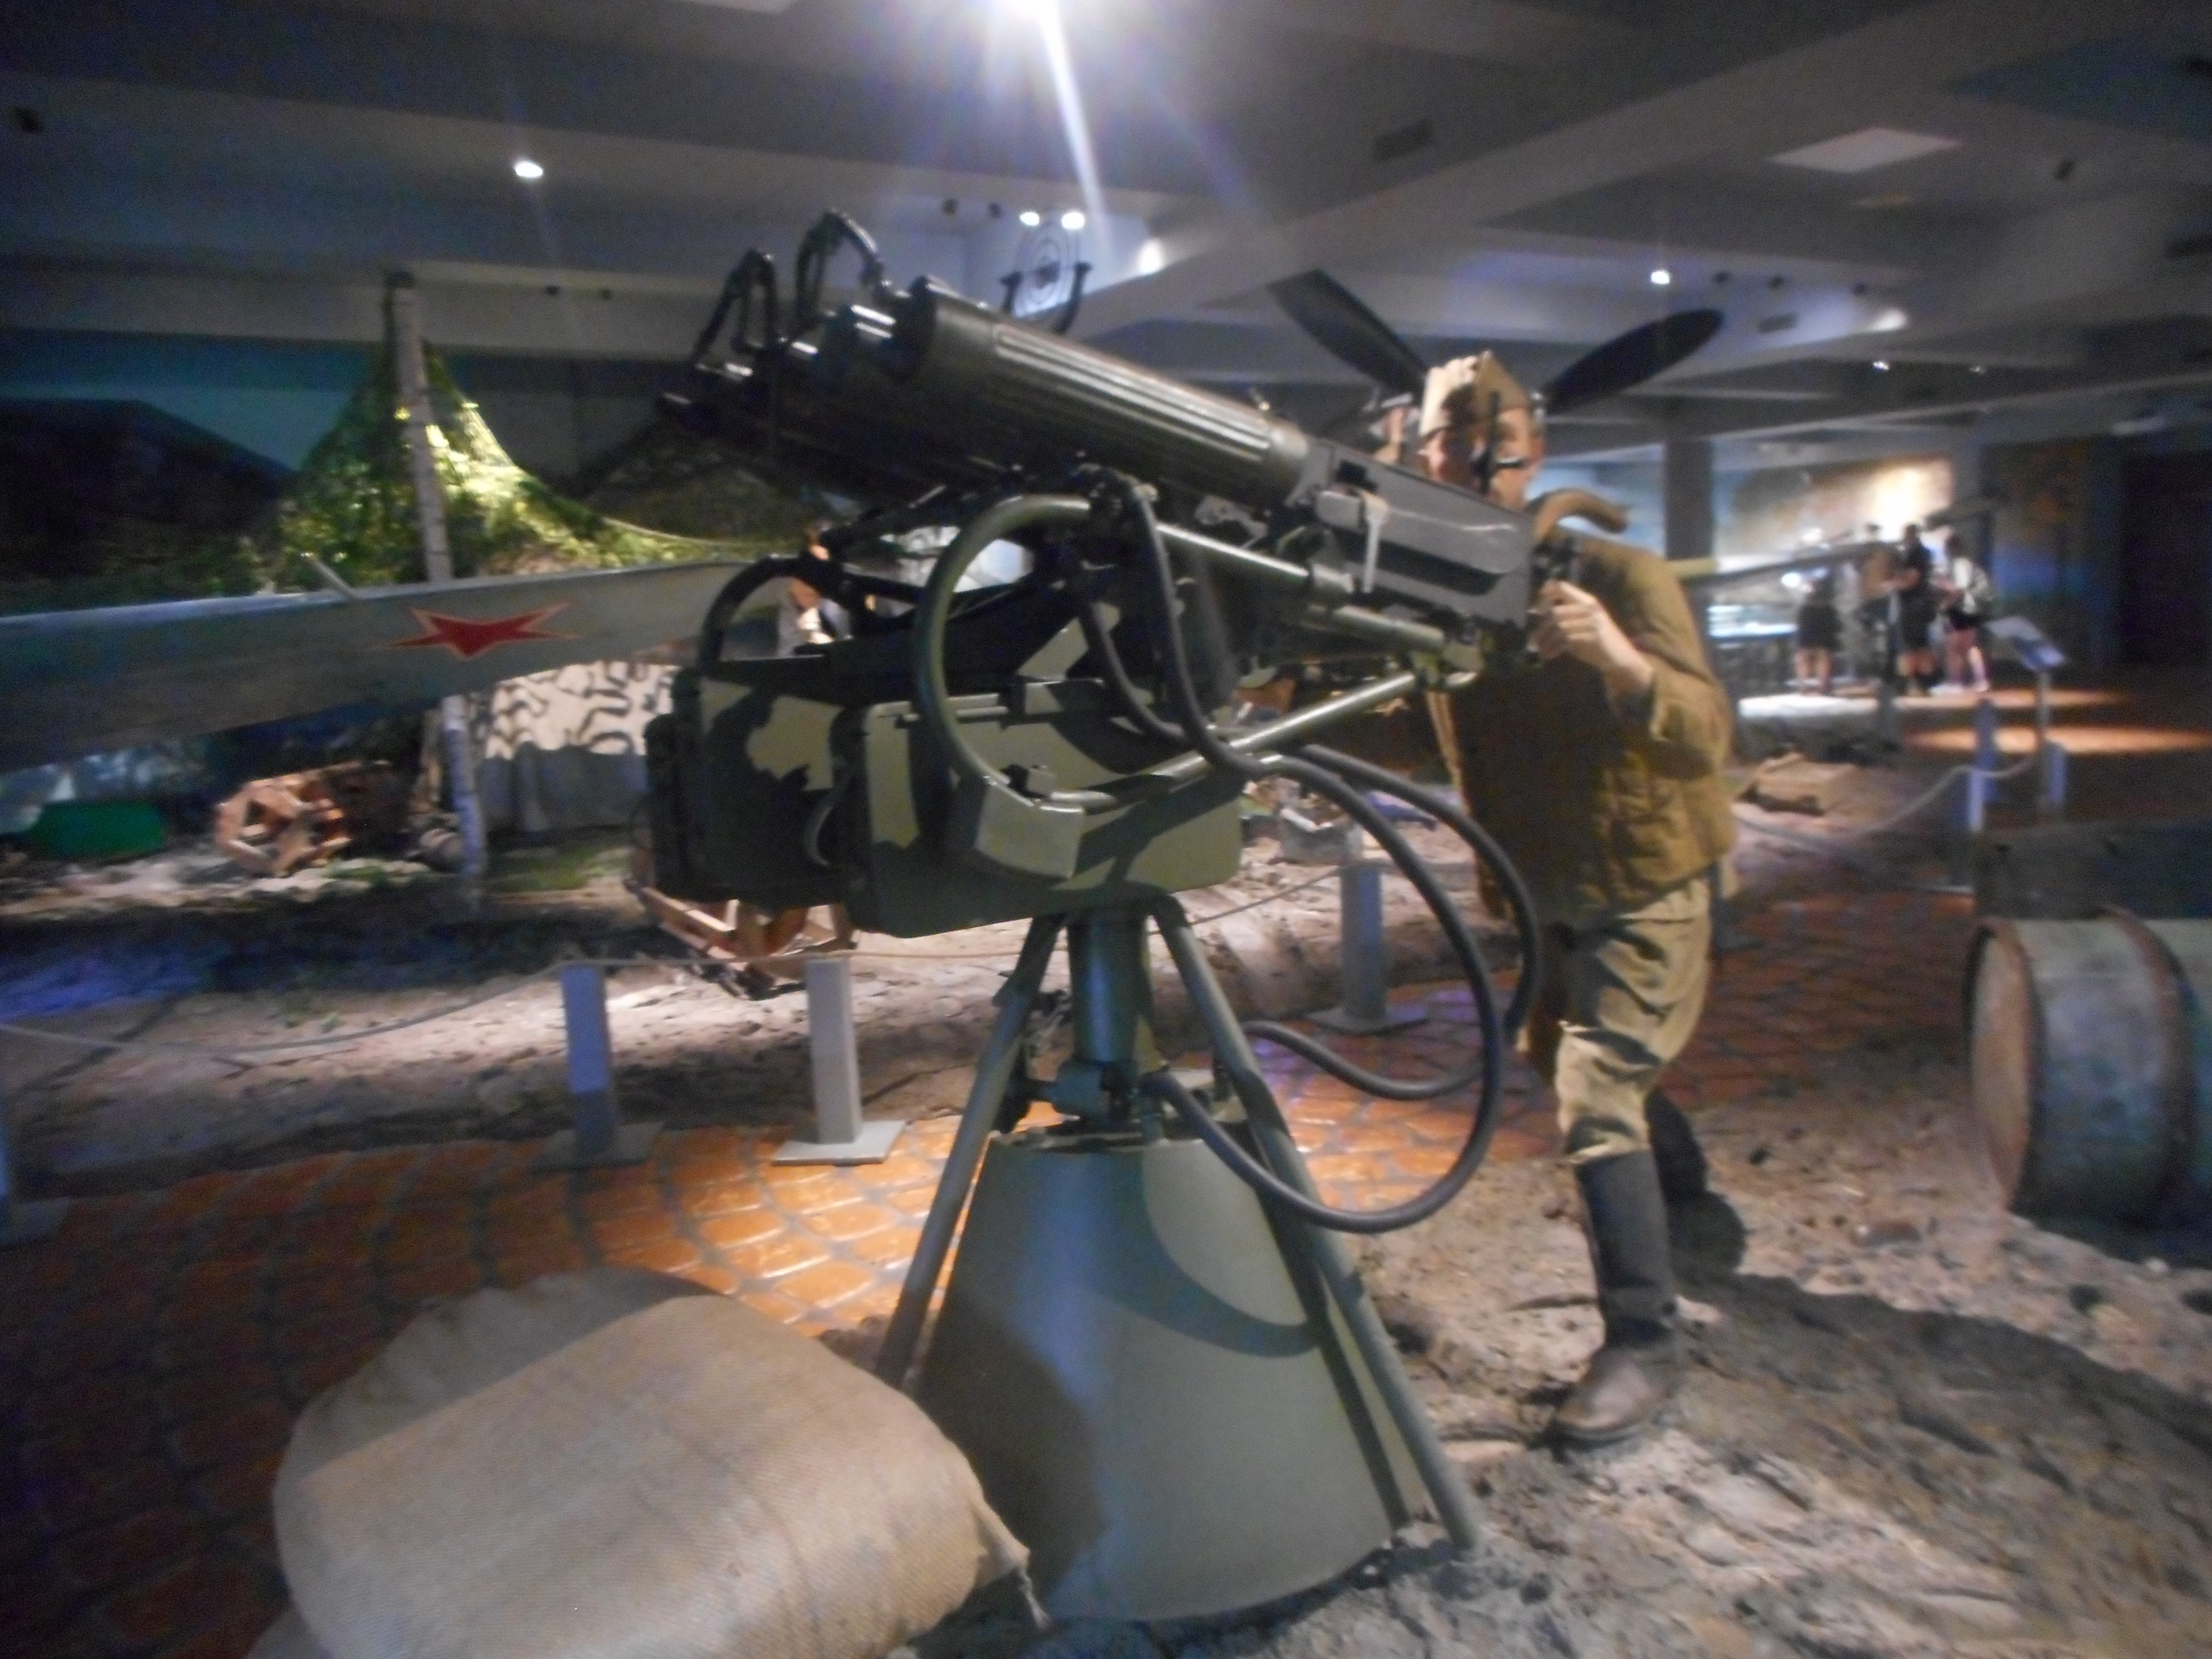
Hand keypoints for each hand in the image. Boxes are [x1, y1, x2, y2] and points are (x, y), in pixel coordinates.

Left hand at [1532, 580, 1654, 699]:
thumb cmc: (1597, 642)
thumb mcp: (1580, 624)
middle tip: (1533, 641)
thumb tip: (1535, 613)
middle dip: (1541, 628)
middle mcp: (1590, 607)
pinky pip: (1566, 640)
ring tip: (1540, 650)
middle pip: (1556, 612)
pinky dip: (1554, 649)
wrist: (1621, 658)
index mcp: (1586, 600)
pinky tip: (1549, 655)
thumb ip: (1563, 617)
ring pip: (1559, 627)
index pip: (1561, 586)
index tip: (1535, 610)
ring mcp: (1594, 621)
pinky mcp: (1594, 637)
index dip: (1545, 595)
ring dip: (1545, 641)